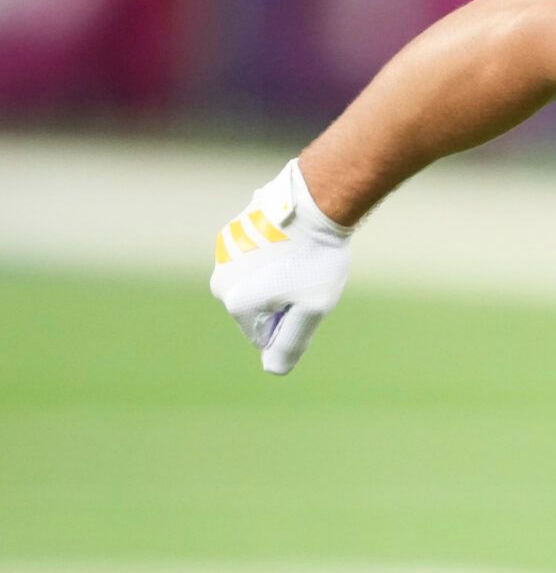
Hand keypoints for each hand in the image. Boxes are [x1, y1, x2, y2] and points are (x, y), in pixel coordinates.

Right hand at [209, 158, 353, 374]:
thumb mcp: (312, 309)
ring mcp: (224, 254)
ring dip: (278, 276)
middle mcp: (220, 280)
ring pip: (256, 282)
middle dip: (283, 300)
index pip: (265, 336)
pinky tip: (292, 239)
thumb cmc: (317, 259)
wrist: (316, 202)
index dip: (293, 321)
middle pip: (258, 308)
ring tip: (299, 256)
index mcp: (236, 303)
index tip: (307, 295)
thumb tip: (272, 370)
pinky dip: (274, 254)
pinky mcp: (233, 232)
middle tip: (306, 276)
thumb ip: (290, 343)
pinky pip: (255, 257)